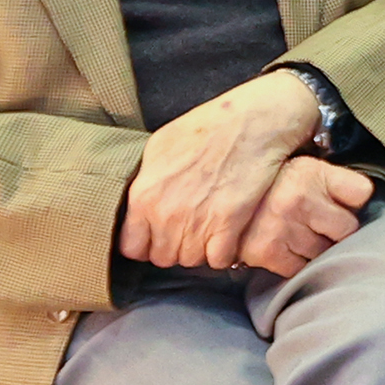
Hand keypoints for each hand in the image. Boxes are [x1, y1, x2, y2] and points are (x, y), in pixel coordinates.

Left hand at [117, 71, 322, 270]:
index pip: (131, 247)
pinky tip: (227, 234)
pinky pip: (218, 260)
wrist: (253, 123)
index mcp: (144, 195)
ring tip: (209, 228)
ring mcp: (197, 224)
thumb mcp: (161, 145)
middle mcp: (166, 215)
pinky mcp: (228, 228)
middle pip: (162, 257)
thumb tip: (141, 199)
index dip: (145, 243)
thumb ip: (146, 180)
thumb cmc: (209, 127)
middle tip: (187, 229)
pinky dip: (223, 252)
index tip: (156, 237)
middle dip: (173, 247)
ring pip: (190, 260)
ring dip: (199, 249)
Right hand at [235, 155, 374, 277]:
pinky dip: (296, 263)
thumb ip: (333, 180)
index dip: (355, 201)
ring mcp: (284, 228)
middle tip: (320, 224)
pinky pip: (301, 268)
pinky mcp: (268, 252)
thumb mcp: (302, 167)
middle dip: (337, 229)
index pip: (361, 192)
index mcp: (311, 172)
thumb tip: (364, 200)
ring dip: (318, 248)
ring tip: (300, 235)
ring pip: (326, 252)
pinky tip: (286, 249)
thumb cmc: (269, 184)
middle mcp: (299, 199)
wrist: (216, 200)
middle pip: (348, 228)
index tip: (345, 203)